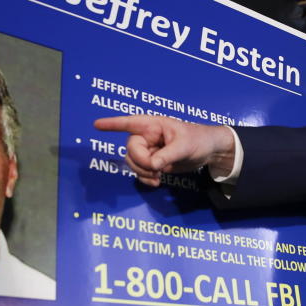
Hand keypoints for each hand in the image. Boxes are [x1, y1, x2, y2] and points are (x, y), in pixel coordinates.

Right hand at [94, 115, 235, 186]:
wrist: (209, 151)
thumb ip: (167, 155)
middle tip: (156, 169)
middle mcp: (147, 136)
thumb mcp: (184, 146)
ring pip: (132, 163)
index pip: (129, 122)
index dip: (112, 124)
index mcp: (153, 125)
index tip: (96, 125)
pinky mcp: (152, 162)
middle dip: (141, 162)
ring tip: (158, 177)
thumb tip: (152, 165)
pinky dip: (145, 179)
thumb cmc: (198, 139)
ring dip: (143, 172)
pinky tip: (157, 182)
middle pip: (130, 150)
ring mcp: (148, 150)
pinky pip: (139, 171)